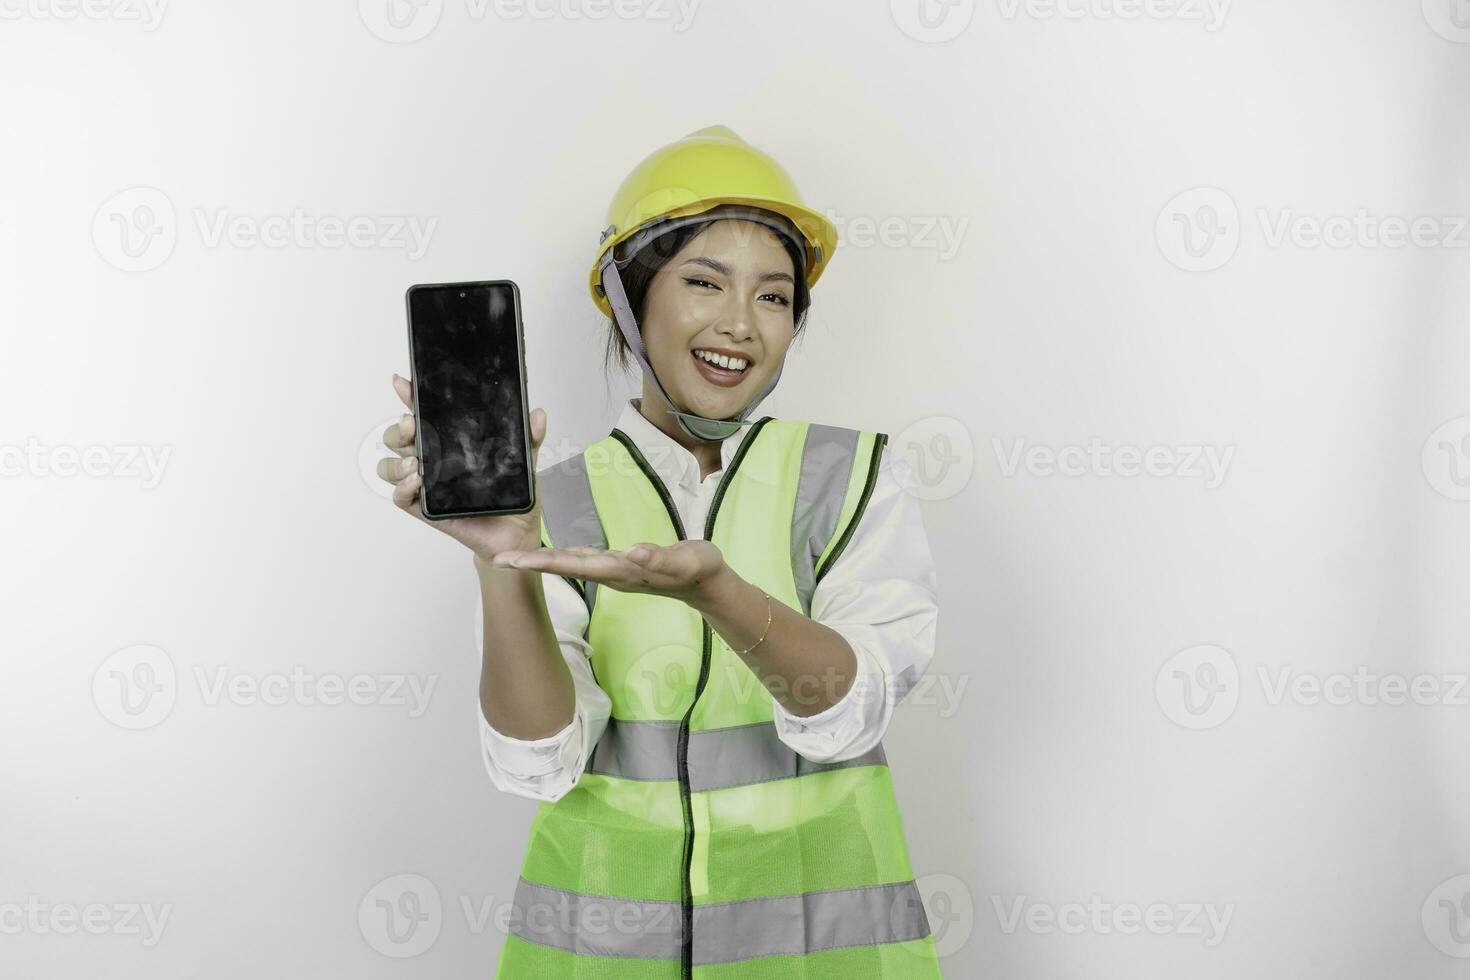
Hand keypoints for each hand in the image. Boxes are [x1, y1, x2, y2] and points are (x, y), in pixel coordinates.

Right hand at [377, 372, 545, 561]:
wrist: (517, 534)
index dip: (409, 397)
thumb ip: (529, 438)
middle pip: (397, 438)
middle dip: (398, 429)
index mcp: (450, 443)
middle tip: (412, 426)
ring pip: (390, 467)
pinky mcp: (426, 510)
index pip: (423, 415)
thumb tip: (538, 415)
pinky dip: (402, 487)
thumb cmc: (513, 498)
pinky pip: (400, 497)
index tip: (404, 384)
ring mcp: (426, 486)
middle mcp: (433, 461)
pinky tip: (417, 480)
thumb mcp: (525, 463)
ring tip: (414, 461)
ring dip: (395, 460)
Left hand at [489, 539, 729, 605]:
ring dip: (543, 561)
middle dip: (532, 563)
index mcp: (622, 570)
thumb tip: (631, 553)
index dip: (545, 562)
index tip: (517, 561)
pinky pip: (585, 559)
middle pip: (566, 566)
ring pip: (572, 563)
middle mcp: (613, 572)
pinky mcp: (620, 564)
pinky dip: (563, 555)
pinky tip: (550, 552)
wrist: (707, 582)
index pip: (576, 565)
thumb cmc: (698, 569)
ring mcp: (615, 570)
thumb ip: (659, 558)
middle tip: (498, 558)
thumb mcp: (685, 561)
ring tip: (514, 557)